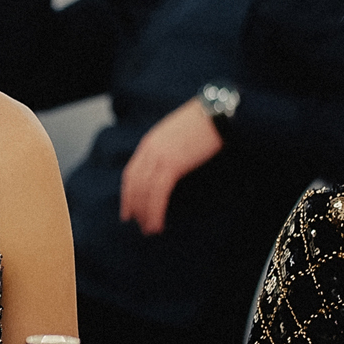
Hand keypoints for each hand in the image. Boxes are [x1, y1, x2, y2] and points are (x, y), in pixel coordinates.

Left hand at [119, 98, 221, 235]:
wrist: (216, 113)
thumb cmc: (202, 123)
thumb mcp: (176, 135)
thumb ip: (167, 150)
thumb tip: (167, 169)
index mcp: (149, 142)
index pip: (131, 173)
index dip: (128, 194)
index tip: (127, 210)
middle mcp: (149, 149)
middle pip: (134, 184)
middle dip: (134, 207)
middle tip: (138, 225)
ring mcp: (159, 156)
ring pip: (144, 192)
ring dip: (145, 214)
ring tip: (149, 230)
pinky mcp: (172, 164)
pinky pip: (158, 193)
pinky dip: (156, 210)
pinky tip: (158, 223)